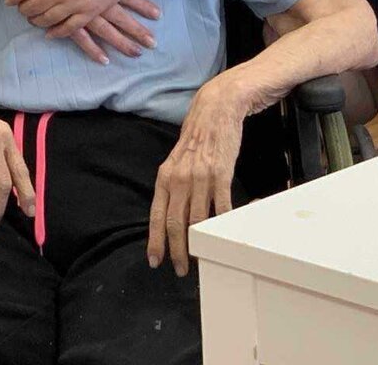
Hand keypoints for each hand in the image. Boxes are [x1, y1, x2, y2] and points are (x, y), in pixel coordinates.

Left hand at [5, 0, 161, 56]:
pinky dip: (57, 32)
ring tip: (32, 19)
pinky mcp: (91, 12)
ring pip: (48, 19)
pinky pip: (69, 28)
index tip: (8, 0)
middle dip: (23, 9)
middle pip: (34, 5)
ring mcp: (77, 3)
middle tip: (20, 9)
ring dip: (36, 21)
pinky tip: (50, 33)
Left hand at [148, 77, 245, 276]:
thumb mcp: (178, 159)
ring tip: (200, 259)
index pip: (156, 215)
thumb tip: (171, 212)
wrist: (218, 108)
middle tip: (179, 269)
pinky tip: (222, 235)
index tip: (155, 260)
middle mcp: (179, 177)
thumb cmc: (198, 135)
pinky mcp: (221, 173)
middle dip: (176, 250)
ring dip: (198, 243)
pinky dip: (222, 223)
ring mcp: (200, 176)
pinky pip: (221, 205)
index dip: (155, 241)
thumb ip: (174, 184)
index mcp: (165, 175)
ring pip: (196, 219)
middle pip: (175, 223)